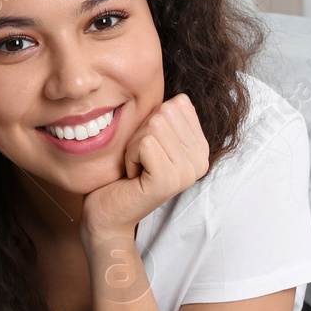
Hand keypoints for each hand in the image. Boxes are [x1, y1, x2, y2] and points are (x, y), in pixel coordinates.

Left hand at [80, 93, 209, 249]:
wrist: (109, 214)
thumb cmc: (126, 173)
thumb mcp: (150, 138)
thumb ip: (168, 117)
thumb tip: (180, 97)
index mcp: (201, 148)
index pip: (178, 104)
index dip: (152, 122)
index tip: (149, 150)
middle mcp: (201, 161)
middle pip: (165, 113)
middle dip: (141, 133)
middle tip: (140, 160)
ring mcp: (187, 172)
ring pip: (154, 126)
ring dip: (134, 146)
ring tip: (136, 168)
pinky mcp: (168, 180)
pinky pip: (144, 143)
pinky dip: (129, 156)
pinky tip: (132, 176)